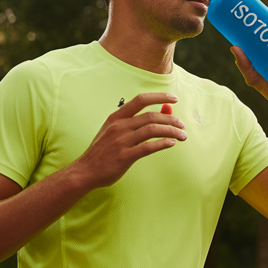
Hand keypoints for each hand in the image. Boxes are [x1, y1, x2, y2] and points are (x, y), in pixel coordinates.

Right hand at [71, 92, 186, 187]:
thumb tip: (158, 116)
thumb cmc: (103, 151)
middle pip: (150, 116)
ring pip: (152, 130)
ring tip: (182, 135)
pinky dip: (162, 143)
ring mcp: (121, 141)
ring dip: (171, 131)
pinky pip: (148, 147)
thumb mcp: (112, 131)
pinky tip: (171, 143)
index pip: (140, 100)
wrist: (85, 170)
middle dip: (170, 119)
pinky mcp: (124, 156)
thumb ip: (132, 124)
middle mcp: (119, 126)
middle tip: (182, 125)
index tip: (173, 99)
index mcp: (116, 117)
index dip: (159, 97)